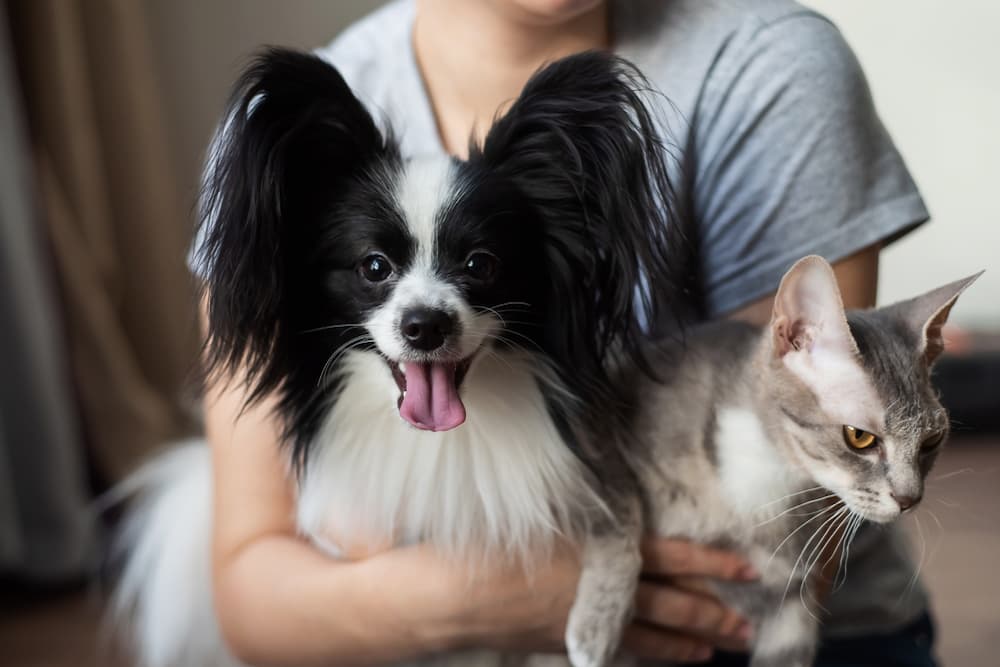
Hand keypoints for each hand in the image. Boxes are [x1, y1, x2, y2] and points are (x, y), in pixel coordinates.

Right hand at [436, 537, 753, 663]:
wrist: (449, 597)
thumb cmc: (489, 544)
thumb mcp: (541, 512)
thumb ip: (587, 513)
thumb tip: (621, 508)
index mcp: (601, 551)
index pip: (672, 557)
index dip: (711, 563)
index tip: (747, 569)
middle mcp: (602, 589)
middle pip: (671, 603)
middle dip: (712, 613)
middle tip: (745, 625)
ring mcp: (587, 620)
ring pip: (651, 633)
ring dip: (688, 640)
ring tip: (719, 648)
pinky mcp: (567, 640)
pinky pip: (621, 648)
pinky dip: (649, 653)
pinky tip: (662, 656)